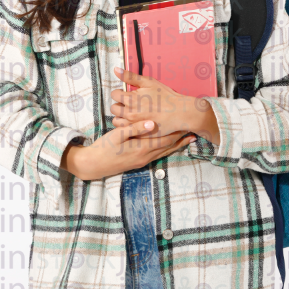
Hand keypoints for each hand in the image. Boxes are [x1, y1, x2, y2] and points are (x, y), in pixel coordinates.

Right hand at [60, 119, 195, 180]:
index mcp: (142, 148)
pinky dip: (167, 148)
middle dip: (182, 138)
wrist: (93, 165)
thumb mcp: (117, 135)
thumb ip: (135, 128)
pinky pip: (158, 154)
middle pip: (169, 146)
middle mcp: (145, 156)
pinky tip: (170, 145)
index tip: (187, 122)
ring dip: (177, 144)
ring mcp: (143, 161)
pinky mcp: (139, 162)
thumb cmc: (103, 148)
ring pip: (165, 152)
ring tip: (188, 138)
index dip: (177, 131)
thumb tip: (153, 123)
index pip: (165, 138)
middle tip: (195, 129)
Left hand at [109, 66, 219, 144]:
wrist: (179, 113)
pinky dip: (126, 126)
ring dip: (121, 116)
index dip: (120, 93)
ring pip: (116, 120)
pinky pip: (124, 130)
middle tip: (130, 104)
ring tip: (131, 113)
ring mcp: (133, 125)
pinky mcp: (138, 133)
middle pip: (113, 108)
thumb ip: (130, 76)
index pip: (114, 94)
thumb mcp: (148, 82)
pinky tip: (135, 122)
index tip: (127, 94)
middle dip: (120, 104)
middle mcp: (129, 113)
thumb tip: (115, 70)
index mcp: (131, 99)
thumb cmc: (165, 96)